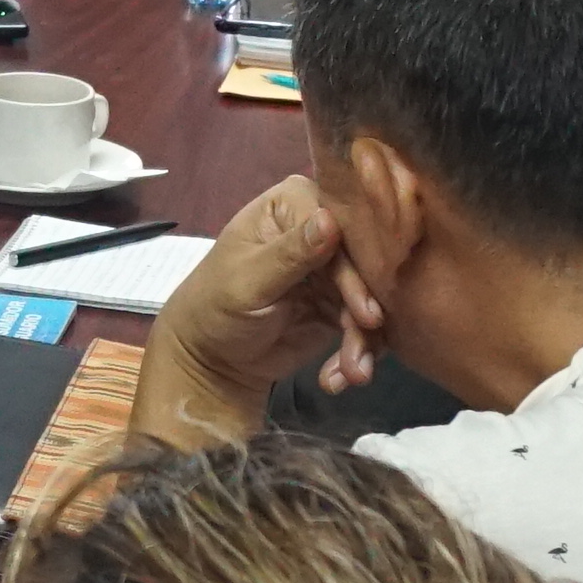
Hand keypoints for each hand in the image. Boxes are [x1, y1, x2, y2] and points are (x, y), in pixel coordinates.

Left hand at [150, 177, 382, 423]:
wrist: (212, 361)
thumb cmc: (215, 309)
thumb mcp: (248, 282)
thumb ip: (289, 254)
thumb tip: (330, 220)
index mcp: (290, 205)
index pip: (340, 222)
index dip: (356, 263)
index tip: (365, 306)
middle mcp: (319, 229)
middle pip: (363, 260)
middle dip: (365, 309)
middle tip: (365, 342)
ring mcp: (333, 269)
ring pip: (370, 296)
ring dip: (364, 340)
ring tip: (352, 373)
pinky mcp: (340, 305)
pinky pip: (365, 326)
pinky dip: (357, 353)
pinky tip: (337, 378)